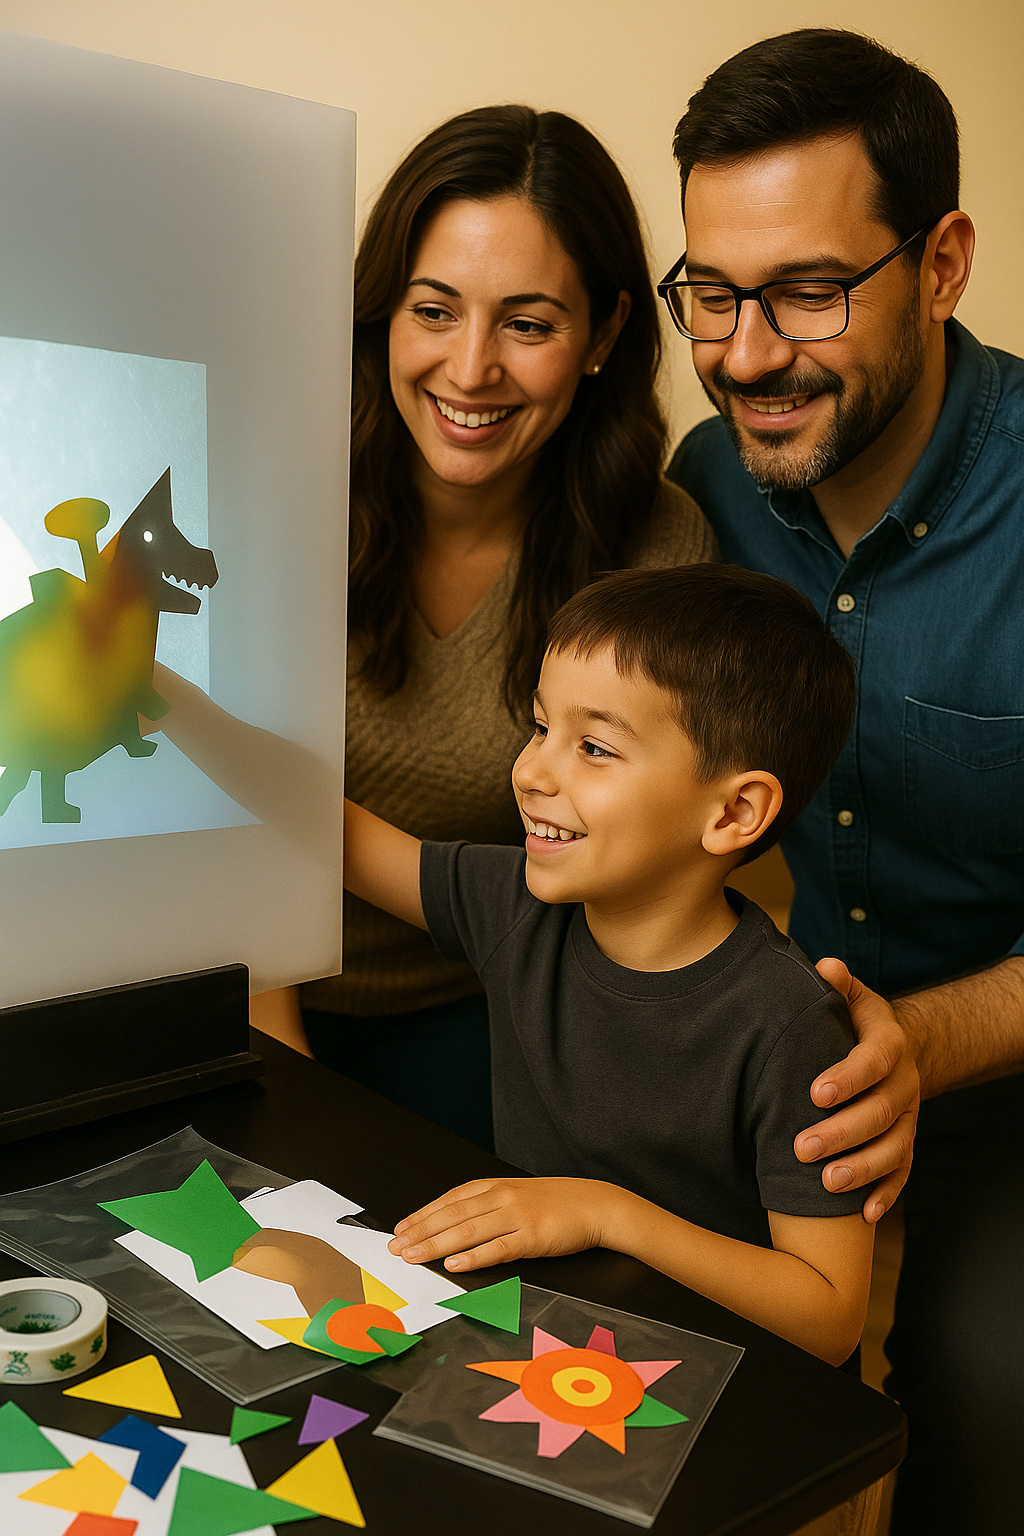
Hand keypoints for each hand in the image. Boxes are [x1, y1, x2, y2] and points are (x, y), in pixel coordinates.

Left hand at [388, 1177, 613, 1271]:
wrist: (595, 1204)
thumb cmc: (555, 1203)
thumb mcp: (517, 1196)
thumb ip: (488, 1207)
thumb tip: (454, 1225)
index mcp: (496, 1186)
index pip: (450, 1200)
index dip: (423, 1214)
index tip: (401, 1228)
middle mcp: (502, 1197)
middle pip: (452, 1215)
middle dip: (421, 1231)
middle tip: (396, 1246)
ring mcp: (517, 1216)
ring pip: (468, 1231)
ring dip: (436, 1244)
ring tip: (414, 1255)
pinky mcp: (533, 1237)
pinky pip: (498, 1248)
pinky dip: (474, 1256)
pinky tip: (454, 1264)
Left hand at [795, 958, 919, 1222]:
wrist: (891, 1051)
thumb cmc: (854, 1023)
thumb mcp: (851, 998)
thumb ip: (838, 984)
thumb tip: (826, 967)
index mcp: (890, 1045)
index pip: (873, 1061)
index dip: (848, 1077)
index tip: (815, 1092)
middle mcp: (904, 1084)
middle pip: (880, 1113)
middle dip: (842, 1132)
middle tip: (802, 1148)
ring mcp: (907, 1119)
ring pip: (893, 1149)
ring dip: (862, 1169)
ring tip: (828, 1185)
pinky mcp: (905, 1145)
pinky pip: (902, 1173)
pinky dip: (886, 1195)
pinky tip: (865, 1215)